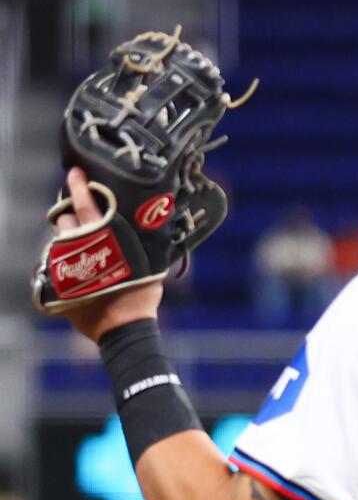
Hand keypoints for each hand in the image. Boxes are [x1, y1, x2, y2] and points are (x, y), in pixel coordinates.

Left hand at [51, 166, 162, 342]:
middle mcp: (79, 246)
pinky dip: (65, 259)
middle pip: (65, 219)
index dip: (80, 187)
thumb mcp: (150, 266)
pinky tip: (77, 265)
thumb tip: (160, 226)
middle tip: (77, 211)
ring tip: (76, 239)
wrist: (122, 327)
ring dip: (66, 235)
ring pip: (58, 239)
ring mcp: (66, 263)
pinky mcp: (58, 281)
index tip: (75, 172)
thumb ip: (147, 245)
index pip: (86, 205)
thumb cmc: (140, 297)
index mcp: (102, 239)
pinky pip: (55, 262)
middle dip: (69, 213)